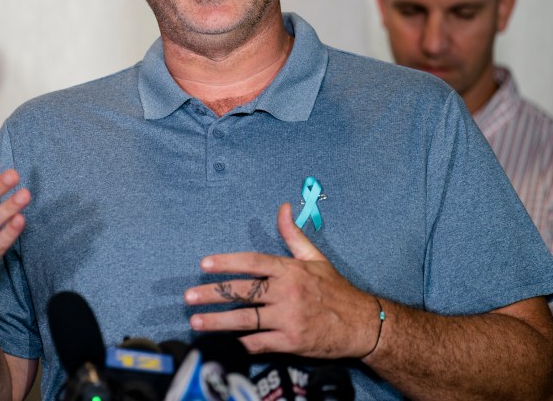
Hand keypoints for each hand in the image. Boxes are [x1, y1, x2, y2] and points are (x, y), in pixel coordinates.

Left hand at [184, 203, 378, 358]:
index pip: (254, 263)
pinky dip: (241, 345)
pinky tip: (223, 345)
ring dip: (218, 321)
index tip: (205, 264)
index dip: (228, 262)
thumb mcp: (315, 258)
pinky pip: (260, 343)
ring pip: (246, 319)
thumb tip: (283, 207)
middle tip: (189, 295)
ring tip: (195, 321)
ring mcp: (289, 319)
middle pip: (244, 292)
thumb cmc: (336, 291)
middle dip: (213, 293)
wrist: (363, 325)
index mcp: (290, 271)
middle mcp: (288, 294)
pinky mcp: (292, 342)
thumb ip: (293, 234)